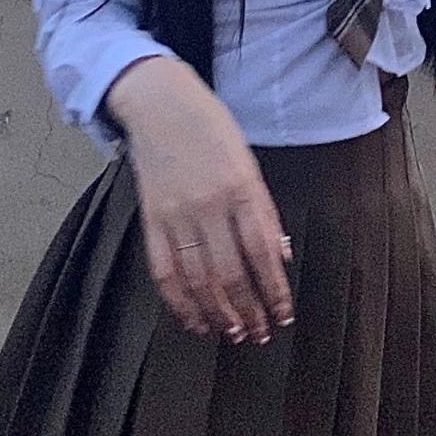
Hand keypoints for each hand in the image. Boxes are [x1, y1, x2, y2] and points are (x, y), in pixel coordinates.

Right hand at [107, 57, 293, 343]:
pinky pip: (164, 271)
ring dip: (218, 313)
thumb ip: (264, 212)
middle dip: (249, 311)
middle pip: (231, 274)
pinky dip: (179, 301)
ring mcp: (177, 214)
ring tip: (232, 333)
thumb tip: (280, 255)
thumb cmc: (210, 129)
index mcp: (241, 189)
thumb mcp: (248, 163)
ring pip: (199, 279)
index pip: (263, 253)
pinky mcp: (151, 219)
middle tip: (260, 333)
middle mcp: (209, 205)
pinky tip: (193, 319)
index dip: (274, 291)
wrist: (159, 102)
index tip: (284, 315)